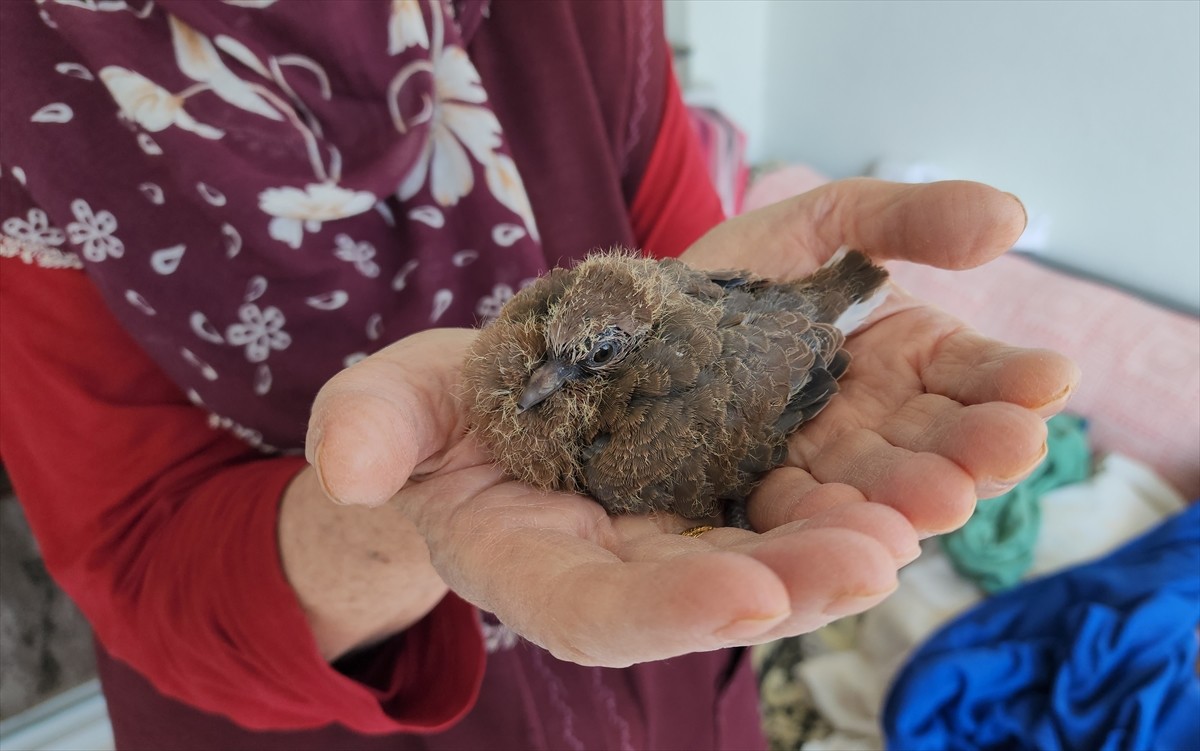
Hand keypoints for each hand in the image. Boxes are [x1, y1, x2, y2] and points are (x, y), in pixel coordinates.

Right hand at [306, 179, 1078, 665]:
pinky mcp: (738, 477)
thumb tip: (345, 464)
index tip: (742, 593)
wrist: (497, 414)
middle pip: (718, 586)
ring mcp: (690, 522)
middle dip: (798, 576)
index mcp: (537, 561)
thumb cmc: (434, 424)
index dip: (667, 610)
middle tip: (876, 553)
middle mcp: (630, 561)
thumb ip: (369, 428)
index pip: (598, 609)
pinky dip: (875, 471)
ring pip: (783, 542)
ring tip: (942, 494)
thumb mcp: (386, 410)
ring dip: (865, 524)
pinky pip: (811, 487)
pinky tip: (941, 446)